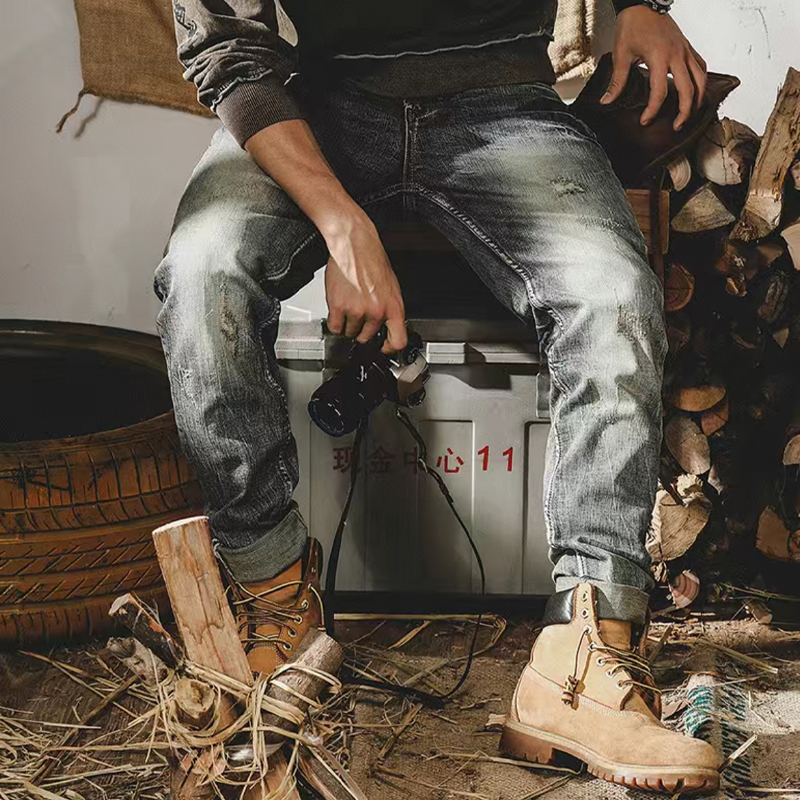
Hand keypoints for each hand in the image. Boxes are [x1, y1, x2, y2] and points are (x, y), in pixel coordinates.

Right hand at [322, 211, 406, 353]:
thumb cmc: (372, 261)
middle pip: (367, 338)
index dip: (389, 349)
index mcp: (394, 307)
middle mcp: (377, 311)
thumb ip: (389, 308)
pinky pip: (335, 327)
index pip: (398, 341)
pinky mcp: (340, 307)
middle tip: (358, 318)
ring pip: (350, 333)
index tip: (382, 348)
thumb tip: (387, 324)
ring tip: (348, 307)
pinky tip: (338, 310)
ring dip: (347, 325)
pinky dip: (335, 322)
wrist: (355, 245)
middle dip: (361, 331)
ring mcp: (358, 311)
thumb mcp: (391, 287)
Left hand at [601, 6, 706, 130]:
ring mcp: (685, 50)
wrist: (643, 3)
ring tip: (690, 114)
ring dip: (698, 99)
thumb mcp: (621, 54)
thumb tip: (607, 102)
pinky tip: (696, 91)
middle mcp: (677, 55)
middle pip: (688, 89)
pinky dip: (701, 81)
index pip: (659, 92)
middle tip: (676, 127)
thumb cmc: (632, 25)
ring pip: (701, 78)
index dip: (652, 110)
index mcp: (659, 57)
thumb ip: (617, 81)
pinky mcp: (687, 47)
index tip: (645, 121)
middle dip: (684, 111)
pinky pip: (701, 66)